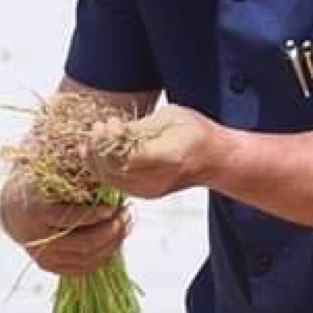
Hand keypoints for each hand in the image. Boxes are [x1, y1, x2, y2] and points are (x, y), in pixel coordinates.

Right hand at [0, 170, 131, 273]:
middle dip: (113, 230)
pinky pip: (81, 268)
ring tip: (125, 225)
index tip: (116, 206)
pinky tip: (115, 240)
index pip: (72, 219)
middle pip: (84, 244)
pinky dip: (102, 257)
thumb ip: (74, 165)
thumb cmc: (41, 181)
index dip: (98, 215)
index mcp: (36, 210)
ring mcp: (43, 256)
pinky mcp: (49, 266)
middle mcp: (37, 238)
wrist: (14, 206)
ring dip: (113, 243)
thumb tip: (101, 149)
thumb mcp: (51, 169)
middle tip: (128, 215)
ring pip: (87, 258)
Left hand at [105, 101, 222, 197]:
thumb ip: (140, 127)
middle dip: (97, 149)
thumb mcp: (171, 117)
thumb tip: (111, 130)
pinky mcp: (144, 195)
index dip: (108, 140)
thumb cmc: (197, 132)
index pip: (125, 154)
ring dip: (97, 159)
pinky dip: (105, 168)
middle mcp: (156, 180)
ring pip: (110, 180)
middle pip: (113, 170)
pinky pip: (116, 183)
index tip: (107, 123)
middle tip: (96, 127)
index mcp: (167, 157)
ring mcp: (149, 191)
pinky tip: (103, 152)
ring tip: (96, 137)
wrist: (215, 160)